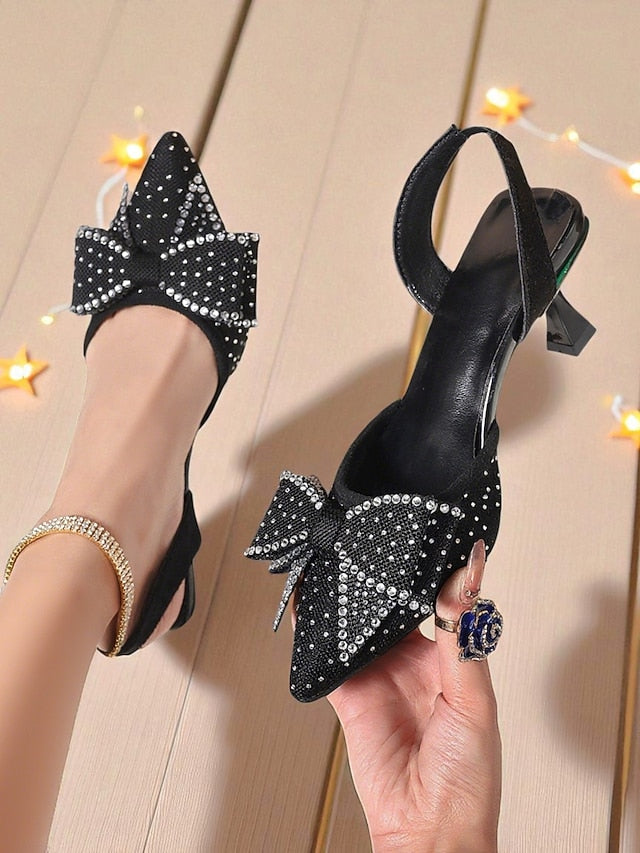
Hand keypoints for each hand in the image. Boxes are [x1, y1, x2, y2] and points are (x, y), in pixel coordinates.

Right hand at [327, 540, 500, 852]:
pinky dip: (312, 632)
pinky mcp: (348, 696)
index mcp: (448, 658)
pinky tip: (307, 604)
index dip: (429, 569)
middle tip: (369, 538)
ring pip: (356, 626)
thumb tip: (468, 581)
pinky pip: (325, 658)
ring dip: (344, 597)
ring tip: (335, 558)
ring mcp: (378, 677)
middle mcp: (412, 662)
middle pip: (391, 607)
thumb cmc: (469, 778)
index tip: (425, 531)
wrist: (429, 831)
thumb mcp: (474, 701)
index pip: (437, 600)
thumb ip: (462, 639)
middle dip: (380, 577)